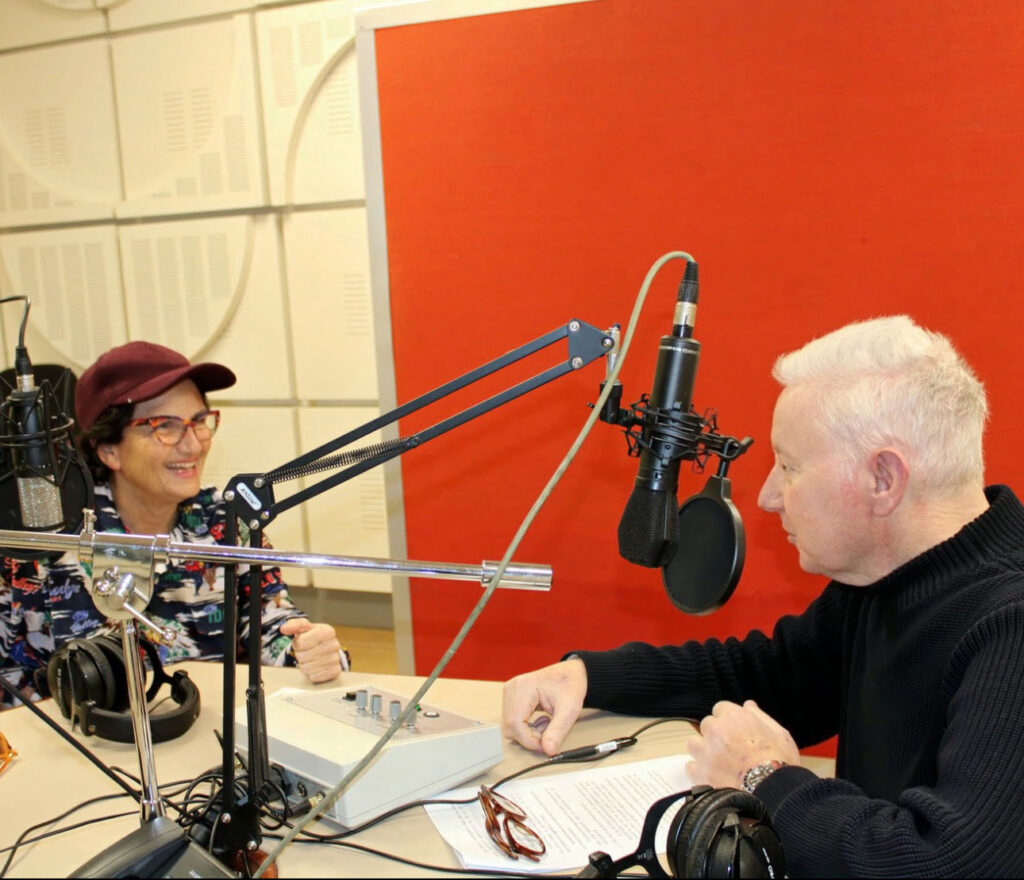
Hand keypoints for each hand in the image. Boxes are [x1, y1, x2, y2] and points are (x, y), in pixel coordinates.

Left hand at [280, 618, 342, 683]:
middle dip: (300, 655)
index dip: (297, 644)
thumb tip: (284, 628)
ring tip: (310, 659)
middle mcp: (334, 644)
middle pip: (303, 656)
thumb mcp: (304, 628)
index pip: (301, 642)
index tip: (302, 642)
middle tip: (306, 651)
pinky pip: (314, 677)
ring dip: (305, 665)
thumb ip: (293, 625)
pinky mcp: (335, 672)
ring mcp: (336, 659)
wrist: (325, 649)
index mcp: (327, 631)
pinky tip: (316, 666)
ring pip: (307, 668)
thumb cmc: (313, 638)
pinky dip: (311, 673)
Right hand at [502, 658, 586, 755]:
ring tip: (547, 723)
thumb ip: (558, 731)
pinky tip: (541, 721)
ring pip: (510, 727)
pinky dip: (526, 728)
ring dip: (528, 733)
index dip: (529, 741)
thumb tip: (548, 751)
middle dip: (529, 737)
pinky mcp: (511, 697)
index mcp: (524, 687)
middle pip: (510, 727)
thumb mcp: (570, 709)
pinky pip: (512, 722)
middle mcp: (512, 688)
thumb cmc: (570, 684)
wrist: (571, 673)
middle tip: (549, 732)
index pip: (515, 724)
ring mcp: (510, 692)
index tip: (545, 746)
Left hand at [685, 700, 799, 789]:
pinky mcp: (701, 772)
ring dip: (703, 750)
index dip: (728, 720)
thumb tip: (749, 705)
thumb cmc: (780, 764)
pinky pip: (690, 766)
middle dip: (716, 734)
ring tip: (718, 763)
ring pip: (694, 744)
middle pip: (707, 725)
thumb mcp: (779, 734)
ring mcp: (707, 752)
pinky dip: (699, 771)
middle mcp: (717, 731)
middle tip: (730, 749)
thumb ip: (760, 716)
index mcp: (735, 718)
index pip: (720, 708)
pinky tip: (713, 776)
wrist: (774, 793)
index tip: (734, 730)